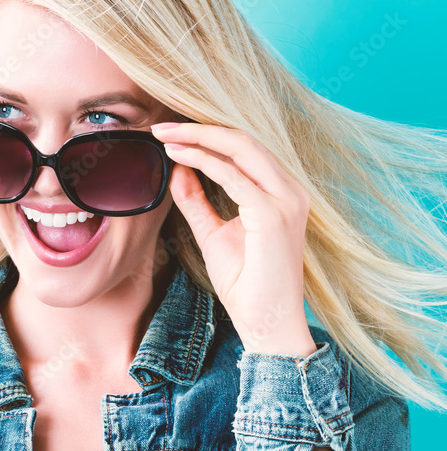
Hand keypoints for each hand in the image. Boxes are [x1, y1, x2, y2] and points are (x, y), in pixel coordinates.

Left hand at [150, 121, 317, 356]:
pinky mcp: (274, 215)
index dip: (206, 136)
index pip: (244, 149)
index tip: (170, 133)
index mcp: (281, 191)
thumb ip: (197, 201)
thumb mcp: (213, 233)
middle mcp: (290, 190)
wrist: (267, 323)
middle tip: (161, 126)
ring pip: (241, 148)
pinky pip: (234, 176)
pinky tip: (178, 157)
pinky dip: (203, 161)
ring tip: (165, 135)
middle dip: (199, 128)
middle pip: (243, 140)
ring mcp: (286, 200)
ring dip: (198, 138)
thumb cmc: (246, 283)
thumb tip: (178, 170)